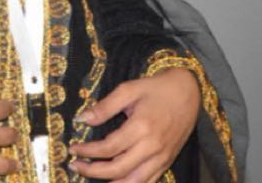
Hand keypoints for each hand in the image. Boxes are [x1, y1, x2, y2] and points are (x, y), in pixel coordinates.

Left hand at [69, 67, 200, 181]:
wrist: (188, 92)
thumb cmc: (156, 89)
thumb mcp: (128, 89)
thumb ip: (105, 107)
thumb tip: (82, 119)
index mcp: (141, 128)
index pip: (108, 148)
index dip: (87, 151)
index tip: (73, 148)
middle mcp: (153, 147)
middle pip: (118, 169)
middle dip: (92, 171)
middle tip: (74, 165)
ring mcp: (162, 157)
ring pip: (134, 181)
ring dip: (111, 182)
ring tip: (91, 175)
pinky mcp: (167, 161)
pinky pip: (149, 181)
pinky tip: (116, 181)